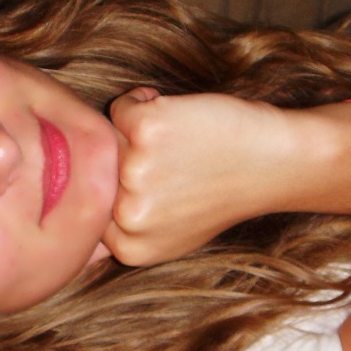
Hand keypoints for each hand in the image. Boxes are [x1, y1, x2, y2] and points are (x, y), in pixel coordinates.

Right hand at [102, 88, 302, 265]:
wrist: (275, 164)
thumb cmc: (226, 193)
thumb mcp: (171, 235)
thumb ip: (123, 232)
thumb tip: (75, 217)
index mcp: (131, 248)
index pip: (92, 209)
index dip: (118, 187)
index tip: (157, 185)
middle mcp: (129, 215)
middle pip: (94, 171)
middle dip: (124, 157)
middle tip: (172, 162)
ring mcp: (134, 171)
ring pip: (105, 137)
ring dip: (135, 129)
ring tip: (176, 141)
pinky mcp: (145, 130)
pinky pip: (123, 106)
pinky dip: (144, 101)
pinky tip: (174, 115)